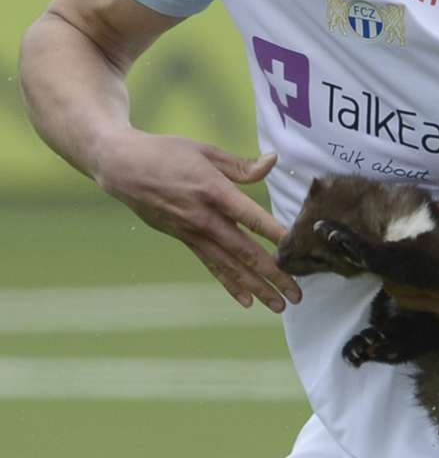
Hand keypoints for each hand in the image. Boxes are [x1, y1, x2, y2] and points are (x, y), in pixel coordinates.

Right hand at [95, 129, 301, 311]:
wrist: (122, 167)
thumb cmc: (166, 153)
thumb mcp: (205, 151)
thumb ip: (241, 165)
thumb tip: (273, 162)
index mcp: (213, 191)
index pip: (251, 215)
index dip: (274, 232)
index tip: (295, 248)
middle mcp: (204, 218)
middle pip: (244, 251)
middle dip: (273, 274)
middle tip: (296, 294)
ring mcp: (193, 233)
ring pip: (230, 266)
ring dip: (256, 287)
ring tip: (278, 306)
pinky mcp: (184, 240)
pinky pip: (212, 265)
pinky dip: (230, 283)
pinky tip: (246, 300)